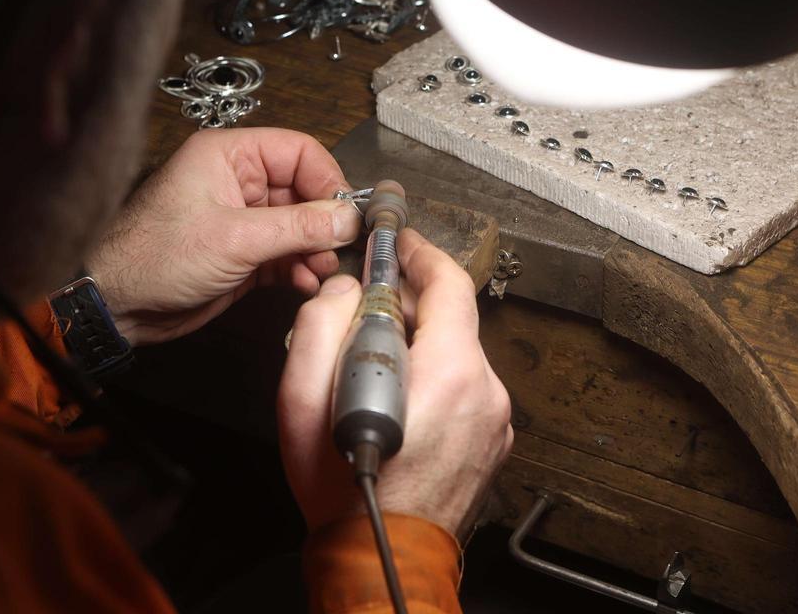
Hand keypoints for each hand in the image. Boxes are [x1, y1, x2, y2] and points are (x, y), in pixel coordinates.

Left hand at [86, 128, 360, 344]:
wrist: (116, 306)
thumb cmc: (152, 257)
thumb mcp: (234, 238)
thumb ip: (297, 227)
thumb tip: (347, 217)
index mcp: (229, 155)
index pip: (298, 152)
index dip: (328, 180)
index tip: (348, 212)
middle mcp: (237, 182)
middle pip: (304, 191)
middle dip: (325, 222)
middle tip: (342, 248)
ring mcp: (241, 220)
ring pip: (299, 227)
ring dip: (316, 249)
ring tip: (323, 271)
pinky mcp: (243, 255)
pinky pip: (286, 255)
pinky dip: (301, 268)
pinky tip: (308, 282)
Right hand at [278, 229, 513, 537]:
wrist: (382, 554)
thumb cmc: (343, 486)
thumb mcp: (303, 398)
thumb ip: (322, 325)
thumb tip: (345, 290)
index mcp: (449, 372)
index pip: (449, 284)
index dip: (420, 255)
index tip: (400, 243)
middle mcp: (485, 391)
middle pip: (452, 320)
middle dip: (408, 306)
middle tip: (366, 308)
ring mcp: (494, 420)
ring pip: (456, 355)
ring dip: (419, 347)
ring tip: (373, 366)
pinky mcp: (492, 440)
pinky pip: (464, 388)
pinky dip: (435, 378)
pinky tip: (400, 399)